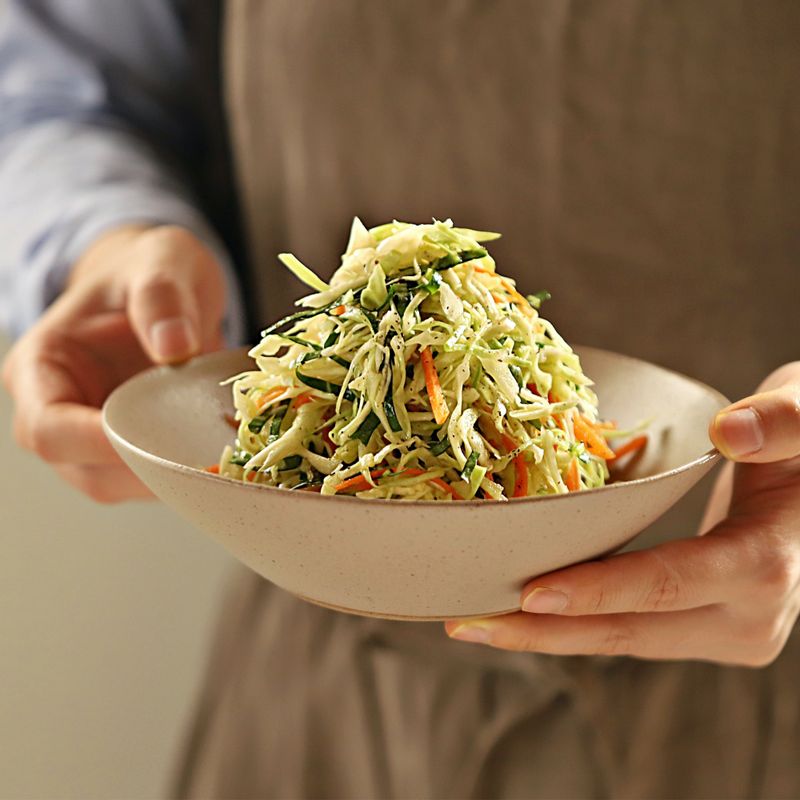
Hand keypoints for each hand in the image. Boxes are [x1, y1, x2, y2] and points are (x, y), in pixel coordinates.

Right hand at [2, 225, 226, 502]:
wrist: (164, 286)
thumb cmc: (150, 270)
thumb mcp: (161, 260)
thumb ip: (162, 295)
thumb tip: (174, 347)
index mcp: (41, 366)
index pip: (48, 427)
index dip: (95, 443)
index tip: (156, 436)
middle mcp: (58, 410)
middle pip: (86, 471)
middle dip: (147, 469)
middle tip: (208, 455)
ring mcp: (93, 437)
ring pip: (122, 485)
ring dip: (171, 478)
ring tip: (223, 454)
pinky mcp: (131, 448)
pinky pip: (152, 476)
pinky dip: (186, 471)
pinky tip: (224, 454)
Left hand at [446, 363, 799, 665]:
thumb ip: (782, 422)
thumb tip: (730, 432)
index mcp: (766, 563)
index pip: (671, 583)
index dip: (600, 591)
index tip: (530, 595)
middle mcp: (749, 617)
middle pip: (632, 630)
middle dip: (545, 630)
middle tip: (466, 619)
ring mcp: (726, 630)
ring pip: (623, 641)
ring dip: (548, 635)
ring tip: (474, 621)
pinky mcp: (703, 629)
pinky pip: (629, 631)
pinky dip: (574, 623)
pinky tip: (520, 612)